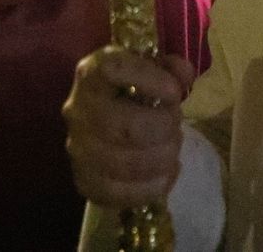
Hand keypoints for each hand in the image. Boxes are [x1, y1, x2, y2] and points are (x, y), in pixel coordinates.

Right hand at [63, 46, 192, 207]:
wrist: (103, 120)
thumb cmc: (132, 90)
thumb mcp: (151, 70)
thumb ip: (171, 69)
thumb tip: (184, 74)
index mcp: (91, 73)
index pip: (112, 69)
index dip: (149, 79)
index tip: (175, 92)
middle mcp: (78, 109)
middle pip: (123, 125)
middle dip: (163, 128)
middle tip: (176, 125)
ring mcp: (78, 148)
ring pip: (122, 163)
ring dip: (161, 159)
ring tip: (173, 149)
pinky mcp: (84, 180)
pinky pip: (118, 193)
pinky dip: (151, 187)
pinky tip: (166, 174)